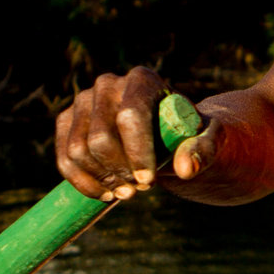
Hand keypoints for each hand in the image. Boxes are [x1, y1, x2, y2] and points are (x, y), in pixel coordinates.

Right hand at [54, 66, 221, 200]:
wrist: (165, 133)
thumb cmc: (189, 134)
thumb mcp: (208, 140)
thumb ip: (203, 150)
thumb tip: (185, 169)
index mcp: (142, 80)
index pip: (130, 117)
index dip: (137, 153)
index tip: (149, 181)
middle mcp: (108, 84)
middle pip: (100, 138)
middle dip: (120, 171)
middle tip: (143, 187)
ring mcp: (83, 101)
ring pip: (78, 151)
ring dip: (103, 179)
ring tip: (128, 191)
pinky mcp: (68, 122)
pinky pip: (65, 159)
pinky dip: (82, 183)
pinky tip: (106, 193)